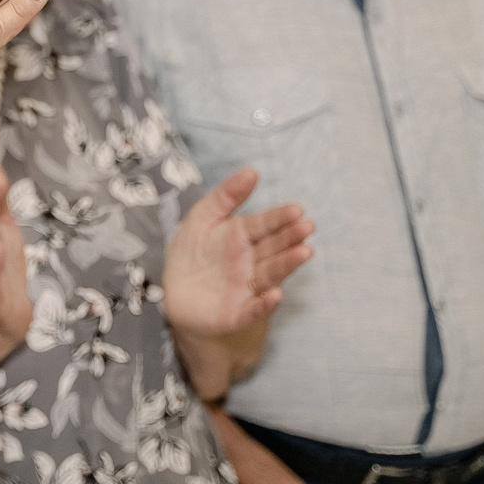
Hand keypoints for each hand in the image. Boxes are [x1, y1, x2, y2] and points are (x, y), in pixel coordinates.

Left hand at [162, 169, 313, 338]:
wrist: (176, 297)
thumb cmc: (193, 253)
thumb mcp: (203, 218)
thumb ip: (226, 196)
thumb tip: (253, 171)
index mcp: (242, 236)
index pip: (263, 224)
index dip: (279, 217)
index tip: (297, 210)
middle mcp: (251, 261)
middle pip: (273, 248)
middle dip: (289, 237)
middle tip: (306, 227)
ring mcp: (248, 287)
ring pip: (270, 274)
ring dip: (287, 264)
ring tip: (303, 252)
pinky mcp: (238, 312)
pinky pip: (253, 308)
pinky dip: (264, 303)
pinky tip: (274, 295)